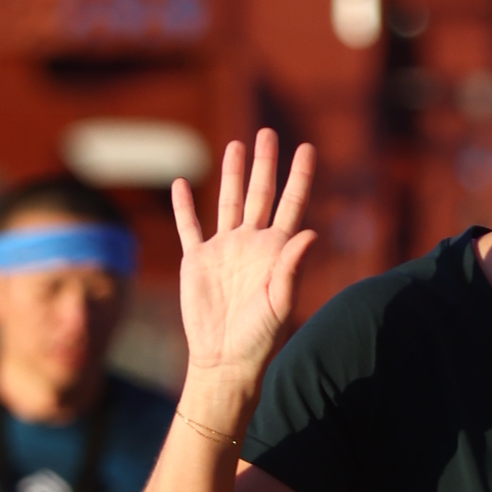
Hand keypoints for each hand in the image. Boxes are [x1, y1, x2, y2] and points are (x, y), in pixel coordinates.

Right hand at [172, 129, 318, 417]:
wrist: (224, 358)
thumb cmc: (259, 337)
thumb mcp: (280, 302)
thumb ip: (292, 267)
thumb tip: (310, 233)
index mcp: (276, 251)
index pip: (291, 204)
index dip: (299, 177)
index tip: (307, 148)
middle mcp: (251, 244)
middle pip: (260, 194)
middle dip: (265, 164)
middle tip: (268, 133)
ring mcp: (223, 249)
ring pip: (228, 202)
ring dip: (232, 174)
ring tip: (236, 145)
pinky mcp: (197, 260)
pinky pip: (190, 227)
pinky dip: (185, 206)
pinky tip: (181, 184)